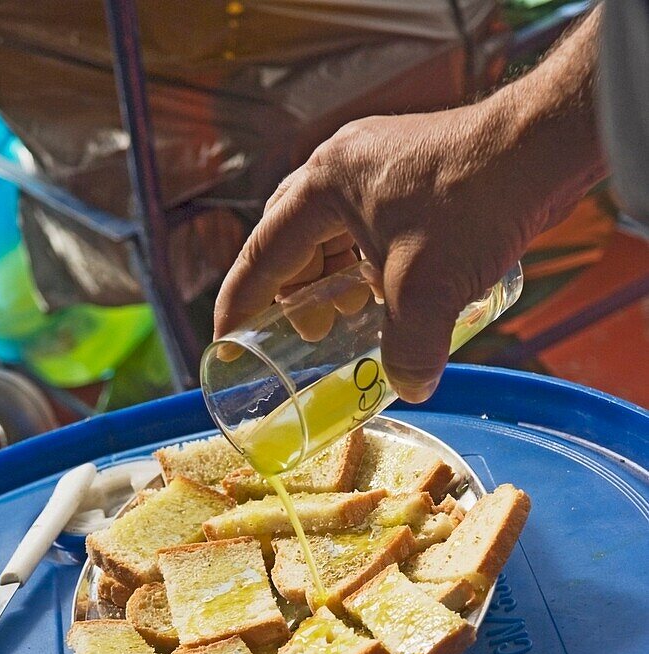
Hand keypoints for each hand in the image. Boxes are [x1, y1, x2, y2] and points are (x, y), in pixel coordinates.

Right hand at [214, 13, 604, 401]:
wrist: (542, 148)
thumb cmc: (473, 206)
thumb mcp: (428, 292)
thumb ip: (409, 351)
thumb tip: (409, 388)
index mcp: (324, 185)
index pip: (263, 252)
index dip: (240, 302)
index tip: (225, 338)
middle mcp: (343, 167)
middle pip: (293, 240)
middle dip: (292, 293)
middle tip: (306, 335)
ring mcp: (379, 164)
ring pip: (333, 233)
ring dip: (331, 279)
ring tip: (348, 318)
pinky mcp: (413, 172)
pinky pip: (368, 226)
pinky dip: (365, 263)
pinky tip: (387, 292)